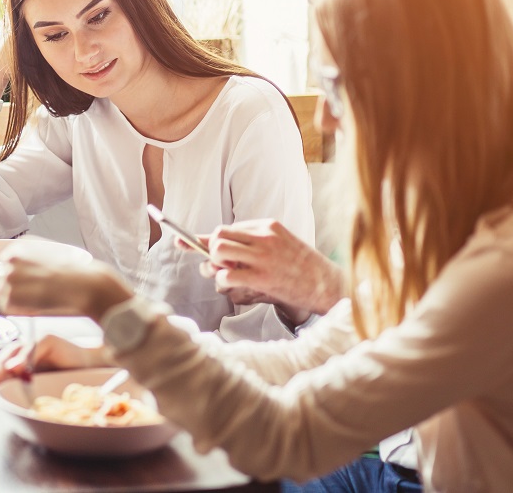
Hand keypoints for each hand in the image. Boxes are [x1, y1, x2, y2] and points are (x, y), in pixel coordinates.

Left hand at [0, 241, 132, 321]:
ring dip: (16, 299)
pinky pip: (5, 307)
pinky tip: (33, 307)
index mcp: (19, 247)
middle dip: (15, 287)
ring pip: (2, 293)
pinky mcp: (10, 297)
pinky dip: (17, 310)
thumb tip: (23, 269)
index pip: (7, 263)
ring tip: (36, 301)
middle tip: (34, 294)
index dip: (18, 275)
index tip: (29, 282)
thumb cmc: (74, 271)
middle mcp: (10, 260)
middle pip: (2, 278)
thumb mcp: (52, 252)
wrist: (84, 285)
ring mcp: (8, 278)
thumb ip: (33, 257)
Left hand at [0, 334, 106, 385]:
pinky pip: (34, 346)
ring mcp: (37, 342)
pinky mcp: (49, 339)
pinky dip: (26, 356)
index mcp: (21, 359)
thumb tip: (1, 387)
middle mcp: (26, 348)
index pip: (0, 364)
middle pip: (5, 355)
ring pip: (16, 350)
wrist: (90, 368)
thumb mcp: (40, 384)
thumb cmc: (66, 377)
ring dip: (9, 363)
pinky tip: (21, 367)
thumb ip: (22, 383)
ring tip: (7, 374)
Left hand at [198, 219, 344, 314]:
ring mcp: (262, 257)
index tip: (184, 240)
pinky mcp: (262, 278)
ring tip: (226, 274)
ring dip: (215, 265)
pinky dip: (223, 281)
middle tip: (219, 265)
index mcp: (268, 226)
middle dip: (211, 251)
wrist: (328, 285)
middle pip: (218, 235)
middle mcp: (264, 237)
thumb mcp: (282, 244)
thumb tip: (220, 248)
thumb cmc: (303, 267)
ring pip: (218, 250)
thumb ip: (254, 243)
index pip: (228, 228)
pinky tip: (234, 284)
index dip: (207, 238)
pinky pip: (226, 275)